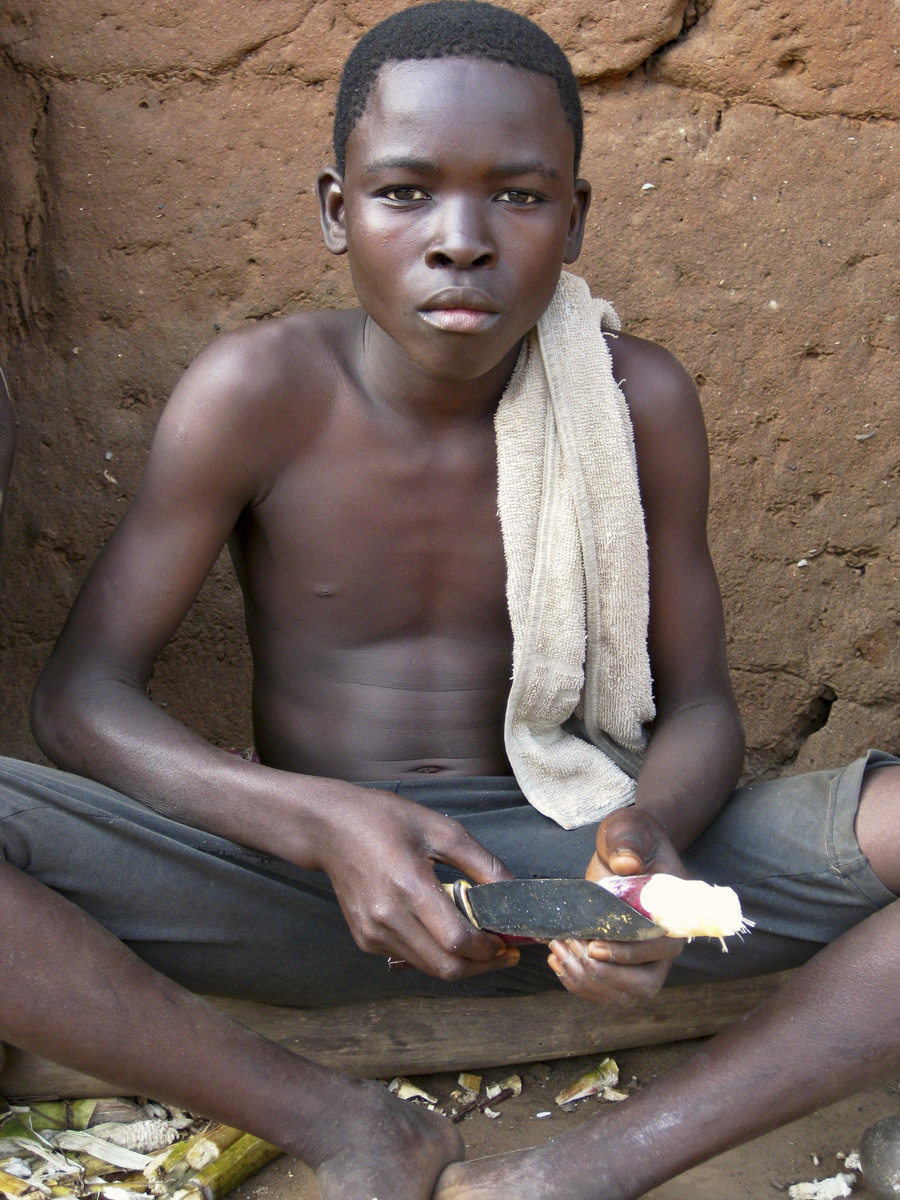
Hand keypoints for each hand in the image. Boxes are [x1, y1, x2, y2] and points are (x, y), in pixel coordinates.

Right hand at [312, 785, 519, 980]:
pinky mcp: (365, 939)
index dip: (490, 949)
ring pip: (429, 968)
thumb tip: (515, 892)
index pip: (457, 940)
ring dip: (461, 963)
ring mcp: (373, 933)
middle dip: (483, 966)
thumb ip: (482, 864)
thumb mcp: (441, 829)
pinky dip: (434, 954)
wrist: (331, 828)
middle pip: (446, 967)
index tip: (510, 940)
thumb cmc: (386, 821)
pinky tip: (446, 935)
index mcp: (409, 887)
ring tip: (482, 944)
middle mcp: (388, 917)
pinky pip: (410, 958)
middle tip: (505, 953)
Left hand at [548, 807, 685, 1003]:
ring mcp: (643, 957)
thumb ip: (629, 843)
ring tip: (558, 951)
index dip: (629, 954)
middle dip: (605, 977)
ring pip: (624, 995)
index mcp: (673, 913)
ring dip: (587, 982)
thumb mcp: (630, 829)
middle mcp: (663, 943)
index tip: (593, 945)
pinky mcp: (621, 961)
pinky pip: (605, 989)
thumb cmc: (632, 837)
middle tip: (571, 950)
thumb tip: (626, 863)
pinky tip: (556, 960)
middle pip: (645, 985)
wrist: (626, 846)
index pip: (661, 949)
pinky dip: (578, 982)